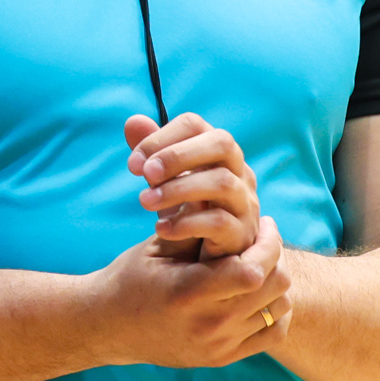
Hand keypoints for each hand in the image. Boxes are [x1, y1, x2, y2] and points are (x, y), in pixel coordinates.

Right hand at [94, 215, 292, 368]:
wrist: (109, 327)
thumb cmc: (131, 278)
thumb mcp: (157, 247)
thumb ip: (194, 223)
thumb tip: (223, 190)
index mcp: (189, 292)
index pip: (252, 270)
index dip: (268, 243)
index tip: (264, 222)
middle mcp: (208, 324)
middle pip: (273, 287)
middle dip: (275, 256)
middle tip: (265, 238)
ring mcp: (218, 345)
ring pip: (279, 309)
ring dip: (276, 282)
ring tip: (261, 262)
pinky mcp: (222, 358)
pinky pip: (272, 335)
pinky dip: (275, 311)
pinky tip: (260, 291)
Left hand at [125, 113, 259, 259]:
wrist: (204, 258)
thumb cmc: (187, 209)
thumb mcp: (166, 181)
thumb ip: (152, 152)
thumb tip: (133, 122)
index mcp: (218, 151)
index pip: (195, 124)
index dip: (161, 137)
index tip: (133, 163)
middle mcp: (240, 171)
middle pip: (221, 143)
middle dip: (177, 155)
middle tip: (144, 174)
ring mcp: (246, 202)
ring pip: (221, 182)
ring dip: (177, 189)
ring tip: (145, 201)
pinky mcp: (242, 235)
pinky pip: (220, 222)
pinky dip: (186, 223)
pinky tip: (160, 229)